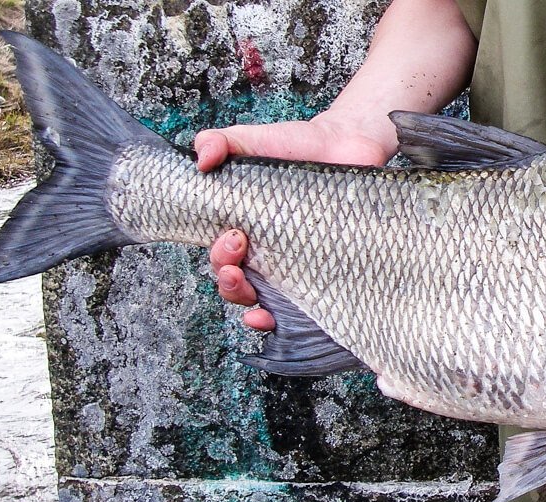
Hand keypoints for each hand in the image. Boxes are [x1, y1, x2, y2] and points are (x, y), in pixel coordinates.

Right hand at [200, 112, 395, 330]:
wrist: (345, 143)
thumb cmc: (295, 146)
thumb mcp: (250, 139)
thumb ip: (218, 142)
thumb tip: (200, 159)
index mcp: (243, 229)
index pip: (220, 259)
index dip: (218, 260)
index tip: (231, 236)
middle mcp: (266, 253)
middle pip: (236, 285)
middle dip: (228, 280)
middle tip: (239, 248)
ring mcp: (296, 264)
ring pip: (264, 302)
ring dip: (250, 306)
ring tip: (254, 298)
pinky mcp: (325, 268)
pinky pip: (306, 305)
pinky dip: (288, 318)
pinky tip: (278, 317)